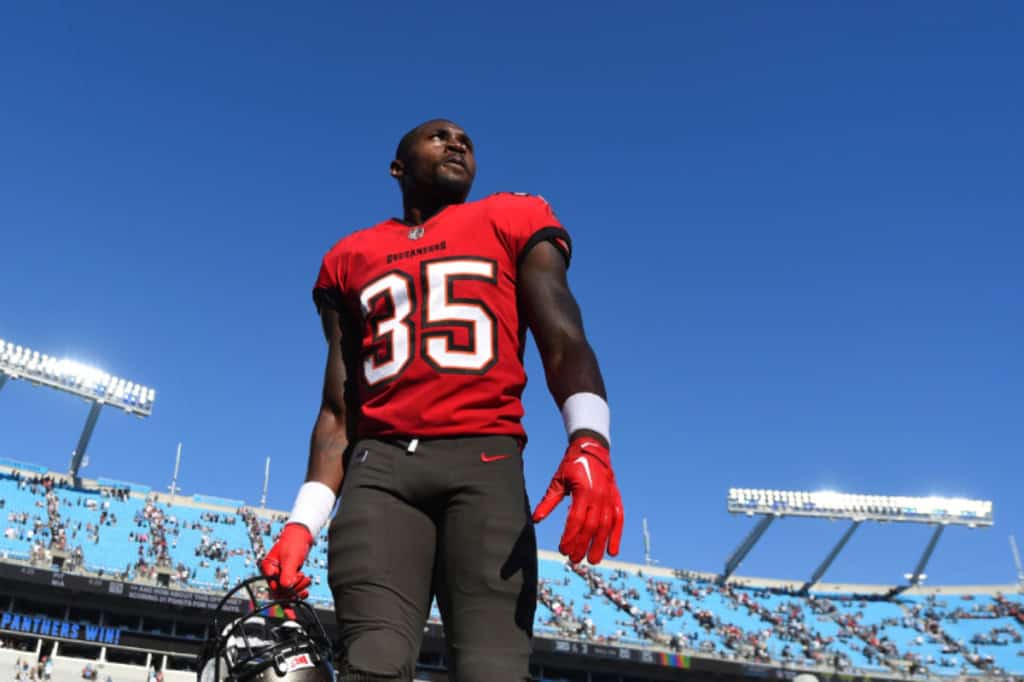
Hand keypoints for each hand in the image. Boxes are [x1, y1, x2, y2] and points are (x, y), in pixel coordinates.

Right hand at [259, 522, 313, 598]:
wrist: (302, 536)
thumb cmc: (294, 543)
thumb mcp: (291, 557)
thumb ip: (287, 572)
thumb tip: (286, 587)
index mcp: (268, 567)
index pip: (274, 585)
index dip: (285, 585)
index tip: (296, 576)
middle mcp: (271, 574)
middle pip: (279, 592)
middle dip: (293, 588)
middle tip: (302, 576)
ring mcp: (279, 577)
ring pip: (286, 593)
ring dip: (298, 590)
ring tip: (306, 579)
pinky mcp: (287, 579)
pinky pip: (290, 592)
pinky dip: (298, 594)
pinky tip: (305, 593)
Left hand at [532, 437, 623, 564]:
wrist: (592, 448)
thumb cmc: (572, 465)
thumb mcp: (558, 481)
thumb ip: (549, 501)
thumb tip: (536, 520)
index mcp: (583, 490)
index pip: (576, 519)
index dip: (570, 536)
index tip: (563, 550)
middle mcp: (599, 495)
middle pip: (591, 526)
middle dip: (583, 545)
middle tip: (575, 560)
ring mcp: (609, 497)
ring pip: (606, 526)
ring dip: (599, 545)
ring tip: (592, 560)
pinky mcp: (616, 498)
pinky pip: (618, 519)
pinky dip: (617, 536)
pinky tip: (612, 551)